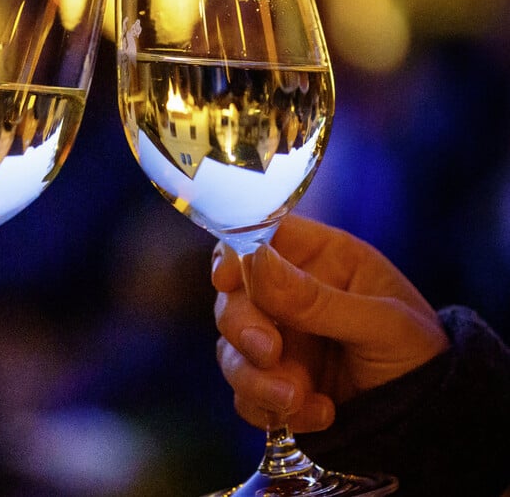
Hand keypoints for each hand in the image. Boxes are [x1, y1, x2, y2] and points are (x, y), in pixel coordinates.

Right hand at [212, 214, 447, 432]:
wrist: (430, 419)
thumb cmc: (418, 353)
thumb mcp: (382, 323)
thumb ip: (318, 298)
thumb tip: (256, 259)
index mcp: (319, 259)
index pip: (259, 238)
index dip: (233, 254)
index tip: (227, 279)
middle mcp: (288, 295)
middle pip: (234, 298)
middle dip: (244, 328)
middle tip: (270, 353)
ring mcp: (278, 341)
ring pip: (231, 350)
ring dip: (255, 379)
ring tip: (296, 400)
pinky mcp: (272, 384)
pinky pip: (246, 394)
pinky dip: (271, 410)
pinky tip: (319, 415)